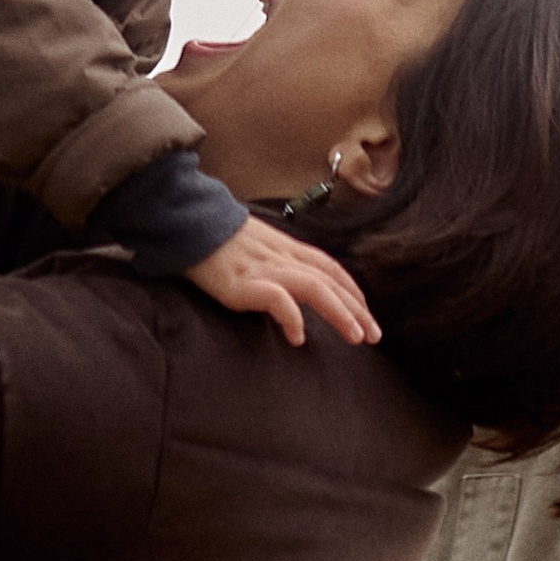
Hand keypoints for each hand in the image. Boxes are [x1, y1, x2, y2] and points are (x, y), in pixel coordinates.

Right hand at [185, 215, 380, 349]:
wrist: (186, 223)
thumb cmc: (216, 239)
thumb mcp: (255, 246)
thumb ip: (274, 262)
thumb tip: (289, 289)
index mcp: (285, 248)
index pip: (329, 268)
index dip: (352, 290)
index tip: (366, 313)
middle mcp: (281, 257)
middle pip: (329, 281)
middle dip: (356, 308)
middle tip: (373, 335)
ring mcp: (264, 269)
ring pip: (315, 288)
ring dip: (340, 313)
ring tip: (356, 336)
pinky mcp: (244, 283)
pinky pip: (278, 299)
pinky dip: (292, 318)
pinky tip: (298, 337)